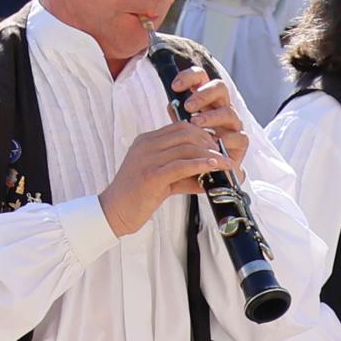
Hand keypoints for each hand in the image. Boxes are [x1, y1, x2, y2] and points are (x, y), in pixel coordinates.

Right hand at [102, 77, 245, 237]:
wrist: (114, 212)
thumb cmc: (137, 196)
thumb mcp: (162, 179)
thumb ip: (183, 174)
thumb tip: (209, 176)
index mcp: (146, 141)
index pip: (180, 128)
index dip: (203, 134)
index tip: (217, 146)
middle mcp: (146, 145)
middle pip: (186, 133)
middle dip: (210, 143)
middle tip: (224, 155)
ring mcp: (147, 159)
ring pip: (187, 148)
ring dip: (210, 156)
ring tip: (226, 164)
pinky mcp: (151, 176)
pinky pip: (181, 166)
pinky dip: (200, 165)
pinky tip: (213, 168)